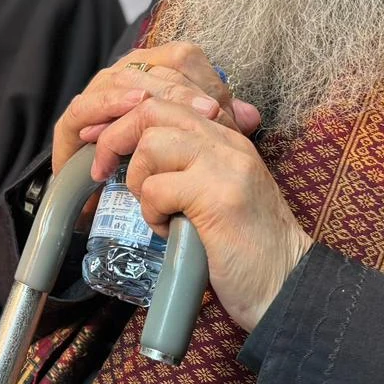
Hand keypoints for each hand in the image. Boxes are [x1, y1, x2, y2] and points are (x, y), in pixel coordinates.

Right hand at [55, 43, 261, 179]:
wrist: (112, 212)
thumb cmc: (159, 175)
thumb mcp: (198, 147)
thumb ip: (221, 126)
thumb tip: (250, 115)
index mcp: (154, 76)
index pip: (180, 58)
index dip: (202, 79)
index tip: (220, 109)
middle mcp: (122, 81)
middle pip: (150, 67)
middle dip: (180, 91)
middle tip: (206, 115)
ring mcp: (93, 99)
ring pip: (119, 80)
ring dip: (147, 94)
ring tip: (174, 112)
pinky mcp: (70, 124)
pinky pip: (84, 105)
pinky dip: (107, 104)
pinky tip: (132, 108)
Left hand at [96, 96, 311, 332]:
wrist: (286, 285)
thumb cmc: (243, 246)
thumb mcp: (214, 192)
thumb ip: (186, 166)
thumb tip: (132, 150)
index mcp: (226, 137)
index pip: (166, 99)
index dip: (124, 117)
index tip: (97, 139)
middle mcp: (228, 142)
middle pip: (152, 109)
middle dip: (114, 138)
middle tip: (101, 170)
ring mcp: (225, 165)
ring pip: (151, 144)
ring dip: (138, 180)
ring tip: (155, 209)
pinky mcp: (219, 196)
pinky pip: (157, 188)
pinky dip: (152, 213)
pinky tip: (169, 230)